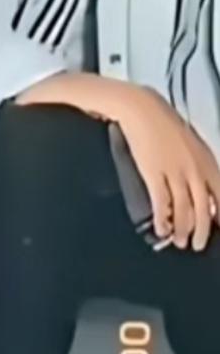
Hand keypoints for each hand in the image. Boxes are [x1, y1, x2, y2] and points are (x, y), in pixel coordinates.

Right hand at [111, 84, 219, 249]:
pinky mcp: (154, 173)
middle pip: (204, 210)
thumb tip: (203, 192)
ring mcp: (175, 172)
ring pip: (184, 211)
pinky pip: (162, 204)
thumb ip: (200, 168)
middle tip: (196, 244)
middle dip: (201, 231)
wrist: (141, 109)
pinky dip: (163, 221)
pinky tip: (162, 229)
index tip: (217, 230)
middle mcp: (195, 170)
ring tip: (179, 241)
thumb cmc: (165, 124)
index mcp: (208, 163)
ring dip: (182, 230)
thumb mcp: (192, 146)